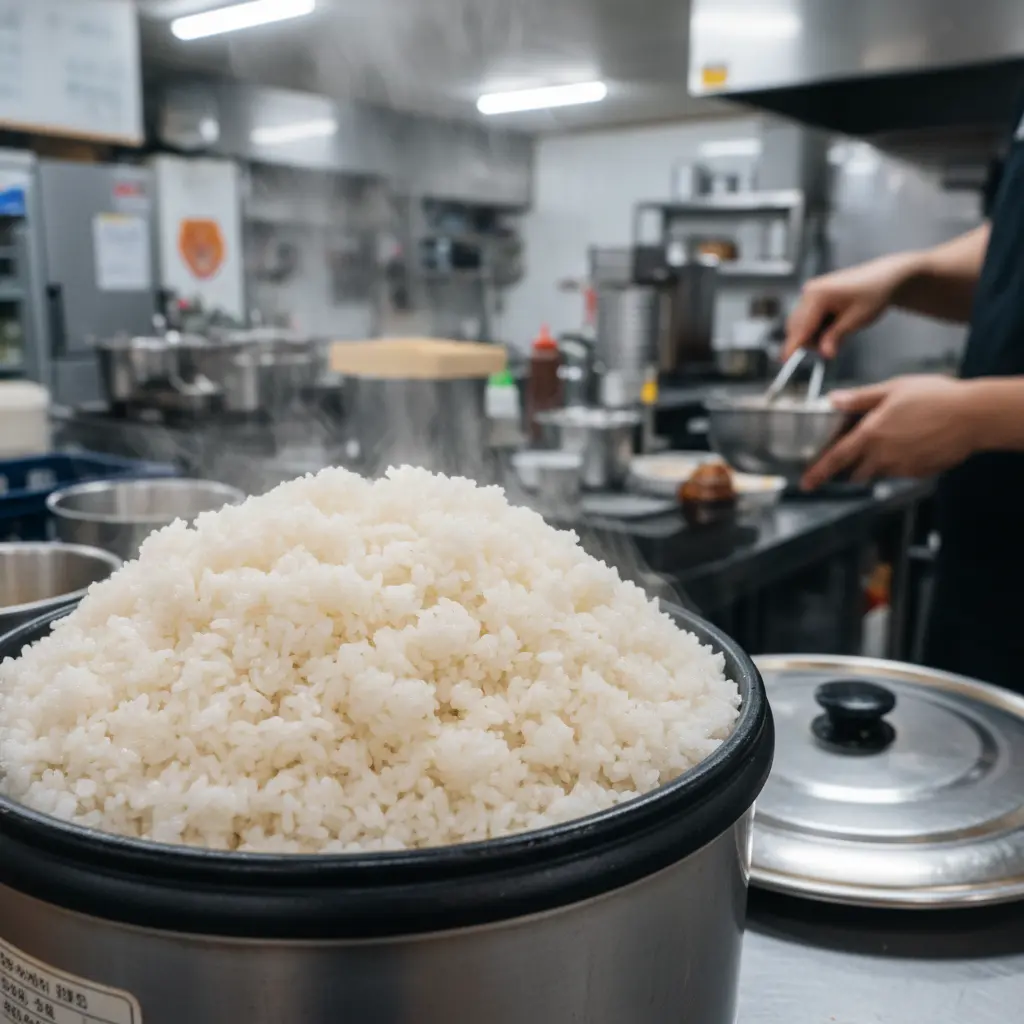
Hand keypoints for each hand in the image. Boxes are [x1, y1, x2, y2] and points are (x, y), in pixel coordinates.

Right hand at [784, 255, 913, 359]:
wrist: (884, 277)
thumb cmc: (874, 293)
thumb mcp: (856, 320)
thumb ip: (836, 337)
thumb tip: (825, 353)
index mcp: (818, 295)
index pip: (801, 327)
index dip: (792, 346)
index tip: (784, 361)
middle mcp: (809, 291)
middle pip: (797, 327)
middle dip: (811, 341)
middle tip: (833, 345)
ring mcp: (810, 292)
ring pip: (801, 324)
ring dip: (816, 334)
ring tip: (840, 328)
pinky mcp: (814, 295)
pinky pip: (808, 318)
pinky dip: (818, 326)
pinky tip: (835, 322)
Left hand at [801, 375, 976, 489]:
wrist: (974, 416)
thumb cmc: (935, 397)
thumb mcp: (893, 389)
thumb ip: (860, 398)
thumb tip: (833, 400)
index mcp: (871, 434)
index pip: (836, 459)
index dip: (818, 472)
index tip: (806, 483)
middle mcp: (883, 456)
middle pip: (855, 471)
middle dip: (849, 467)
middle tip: (853, 454)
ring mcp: (902, 467)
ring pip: (878, 472)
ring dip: (874, 463)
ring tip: (891, 440)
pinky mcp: (919, 473)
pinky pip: (900, 471)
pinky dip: (898, 462)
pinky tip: (911, 442)